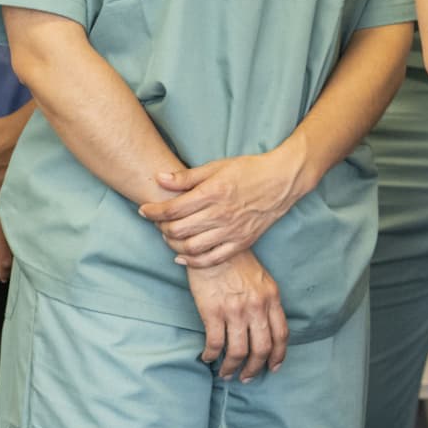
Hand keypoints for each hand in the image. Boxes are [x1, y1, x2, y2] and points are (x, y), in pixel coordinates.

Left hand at [139, 149, 304, 268]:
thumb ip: (186, 177)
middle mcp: (221, 214)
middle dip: (161, 228)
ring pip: (191, 247)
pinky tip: (183, 256)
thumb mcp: (216, 166)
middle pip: (178, 230)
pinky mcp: (241, 242)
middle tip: (157, 222)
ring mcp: (232, 231)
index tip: (144, 210)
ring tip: (170, 236)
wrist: (282, 180)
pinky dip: (193, 261)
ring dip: (174, 245)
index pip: (173, 208)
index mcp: (213, 192)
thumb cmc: (249, 170)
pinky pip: (212, 259)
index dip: (153, 211)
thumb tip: (159, 178)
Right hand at [186, 251, 287, 381]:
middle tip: (247, 378)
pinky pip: (214, 343)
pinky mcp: (212, 311)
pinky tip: (208, 358)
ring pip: (238, 351)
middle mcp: (256, 307)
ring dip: (232, 367)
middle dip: (255, 368)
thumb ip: (267, 302)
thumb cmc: (237, 262)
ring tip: (226, 373)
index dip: (278, 355)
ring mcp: (235, 310)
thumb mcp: (262, 279)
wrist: (213, 246)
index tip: (273, 367)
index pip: (281, 334)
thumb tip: (267, 327)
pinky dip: (211, 355)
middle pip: (262, 348)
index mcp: (272, 298)